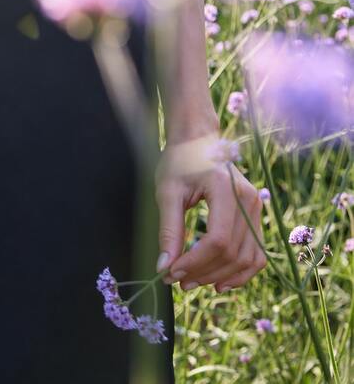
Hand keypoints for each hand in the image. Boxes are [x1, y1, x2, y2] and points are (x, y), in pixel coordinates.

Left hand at [154, 138, 268, 292]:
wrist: (199, 140)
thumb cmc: (180, 161)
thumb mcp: (167, 191)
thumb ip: (168, 229)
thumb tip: (164, 268)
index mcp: (225, 188)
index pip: (218, 240)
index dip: (196, 262)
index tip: (171, 272)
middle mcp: (248, 199)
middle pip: (233, 253)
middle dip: (204, 273)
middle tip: (177, 280)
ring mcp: (257, 207)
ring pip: (247, 258)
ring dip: (221, 277)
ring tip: (193, 282)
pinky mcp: (257, 215)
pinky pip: (256, 253)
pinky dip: (240, 272)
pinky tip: (219, 281)